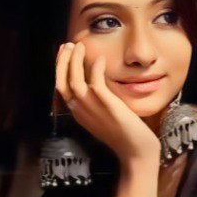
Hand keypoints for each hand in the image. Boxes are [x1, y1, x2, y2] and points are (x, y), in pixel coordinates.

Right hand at [55, 42, 160, 166]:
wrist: (136, 152)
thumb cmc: (124, 135)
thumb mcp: (103, 116)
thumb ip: (96, 102)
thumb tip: (95, 83)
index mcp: (78, 113)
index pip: (61, 87)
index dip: (60, 68)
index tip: (64, 53)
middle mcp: (80, 111)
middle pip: (62, 82)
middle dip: (62, 61)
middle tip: (68, 44)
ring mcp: (92, 109)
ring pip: (75, 80)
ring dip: (75, 61)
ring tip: (79, 46)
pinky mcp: (107, 105)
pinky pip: (96, 82)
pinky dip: (95, 68)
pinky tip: (100, 59)